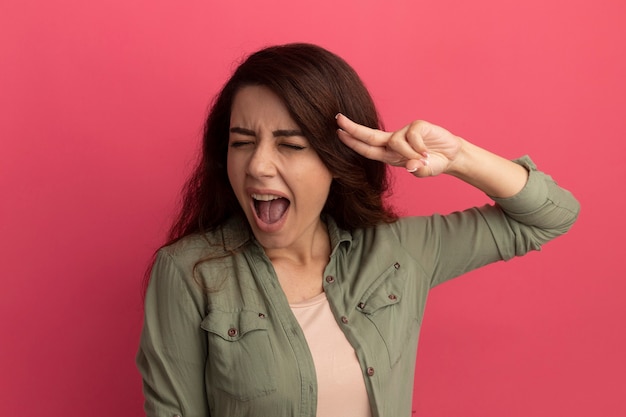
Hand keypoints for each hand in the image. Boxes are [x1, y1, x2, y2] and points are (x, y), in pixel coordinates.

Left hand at [335, 113, 462, 176]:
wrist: (452, 156)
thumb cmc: (433, 163)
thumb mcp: (424, 171)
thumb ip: (418, 170)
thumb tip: (412, 164)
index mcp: (389, 154)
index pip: (366, 148)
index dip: (352, 141)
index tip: (338, 132)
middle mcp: (393, 142)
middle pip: (369, 136)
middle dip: (353, 128)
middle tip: (337, 119)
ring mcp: (405, 132)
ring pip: (395, 142)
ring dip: (408, 153)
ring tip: (423, 158)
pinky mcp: (417, 126)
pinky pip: (412, 136)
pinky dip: (419, 147)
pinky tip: (428, 152)